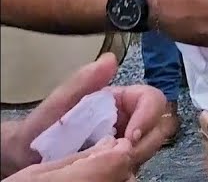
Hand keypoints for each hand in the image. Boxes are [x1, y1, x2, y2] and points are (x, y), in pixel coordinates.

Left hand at [0, 54, 164, 177]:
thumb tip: (110, 58)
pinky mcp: (123, 160)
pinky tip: (108, 170)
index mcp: (121, 99)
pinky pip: (140, 162)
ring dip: (138, 155)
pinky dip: (128, 167)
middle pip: (161, 123)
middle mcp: (130, 117)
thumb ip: (82, 81)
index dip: (148, 117)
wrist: (25, 157)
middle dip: (145, 140)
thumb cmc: (40, 128)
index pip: (153, 100)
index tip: (130, 137)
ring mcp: (128, 140)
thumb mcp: (58, 103)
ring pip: (153, 145)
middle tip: (119, 154)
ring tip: (111, 162)